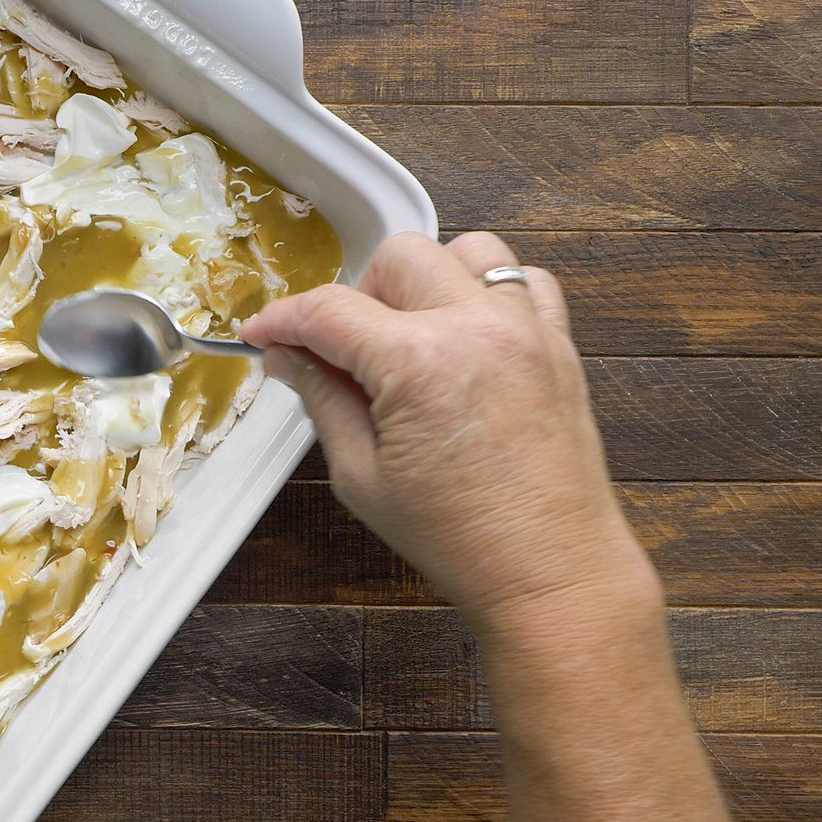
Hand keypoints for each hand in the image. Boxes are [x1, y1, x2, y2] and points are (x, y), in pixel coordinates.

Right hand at [241, 231, 659, 642]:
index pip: (329, 310)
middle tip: (342, 349)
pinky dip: (490, 293)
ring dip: (426, 280)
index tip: (262, 333)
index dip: (282, 319)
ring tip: (410, 333)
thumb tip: (289, 358)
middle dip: (356, 295)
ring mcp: (526, 331)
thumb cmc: (461, 538)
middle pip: (396, 258)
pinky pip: (527, 281)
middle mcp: (477, 328)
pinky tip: (468, 335)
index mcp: (419, 363)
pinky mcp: (559, 346)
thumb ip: (322, 401)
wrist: (549, 570)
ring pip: (467, 251)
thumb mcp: (361, 477)